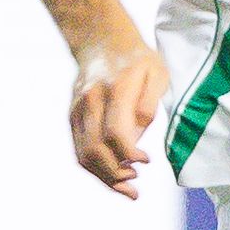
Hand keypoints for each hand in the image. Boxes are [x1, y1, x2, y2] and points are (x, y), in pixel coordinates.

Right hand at [67, 36, 165, 195]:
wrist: (102, 41)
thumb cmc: (138, 60)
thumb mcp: (157, 74)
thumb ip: (149, 104)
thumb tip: (138, 136)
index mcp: (115, 90)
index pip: (115, 132)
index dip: (128, 154)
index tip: (145, 162)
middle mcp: (90, 101)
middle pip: (95, 149)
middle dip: (114, 175)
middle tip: (135, 187)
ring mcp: (77, 110)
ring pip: (83, 154)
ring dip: (103, 177)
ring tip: (126, 188)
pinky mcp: (72, 116)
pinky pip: (78, 149)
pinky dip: (93, 167)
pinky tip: (112, 175)